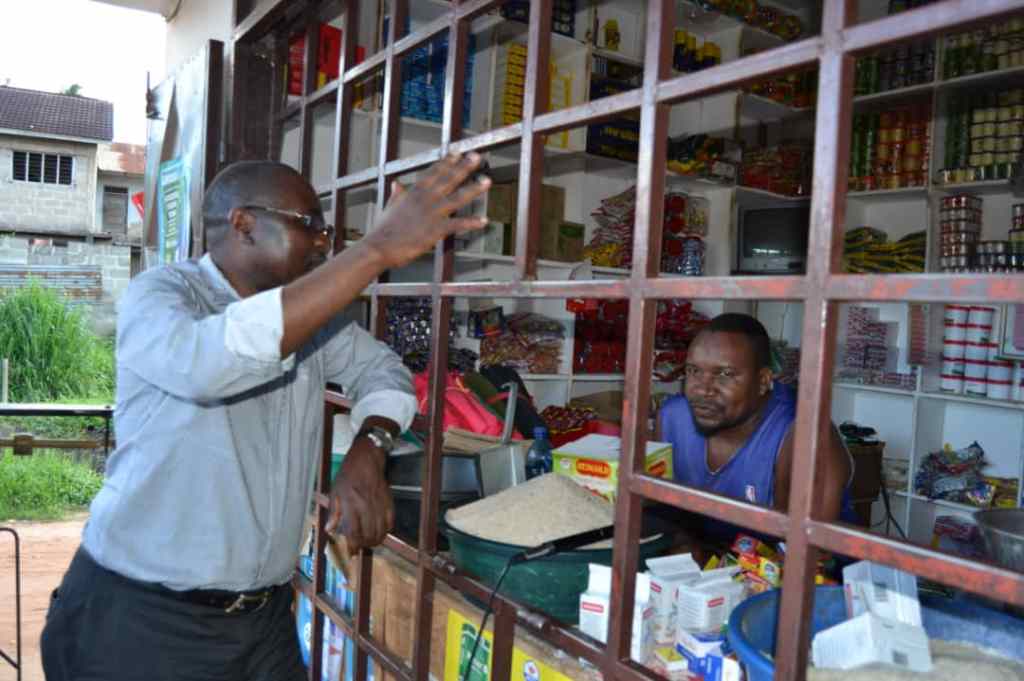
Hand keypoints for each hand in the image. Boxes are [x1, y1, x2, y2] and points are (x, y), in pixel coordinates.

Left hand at [325, 437, 393, 551]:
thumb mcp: (335, 492)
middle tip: (359, 546)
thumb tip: (329, 530)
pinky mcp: (388, 502)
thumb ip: (334, 512)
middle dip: (364, 545)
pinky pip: (390, 522)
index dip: (353, 545)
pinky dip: (386, 530)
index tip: (351, 553)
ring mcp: (379, 505)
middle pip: (368, 535)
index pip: (354, 532)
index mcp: (351, 505)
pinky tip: (381, 531)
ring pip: (381, 531)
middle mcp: (366, 507)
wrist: (366, 459)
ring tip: (369, 542)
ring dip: (376, 540)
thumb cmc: (348, 474)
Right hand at [364, 152, 490, 268]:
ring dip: (473, 189)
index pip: (434, 172)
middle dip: (464, 167)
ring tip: (486, 180)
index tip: (457, 152)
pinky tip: (484, 220)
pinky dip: (472, 223)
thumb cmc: (382, 230)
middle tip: (477, 157)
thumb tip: (396, 183)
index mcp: (414, 192)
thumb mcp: (389, 207)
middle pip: (448, 179)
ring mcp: (432, 214)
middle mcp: (425, 199)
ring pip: (457, 198)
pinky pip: (458, 225)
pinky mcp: (436, 230)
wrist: (379, 246)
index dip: (447, 161)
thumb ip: (397, 194)